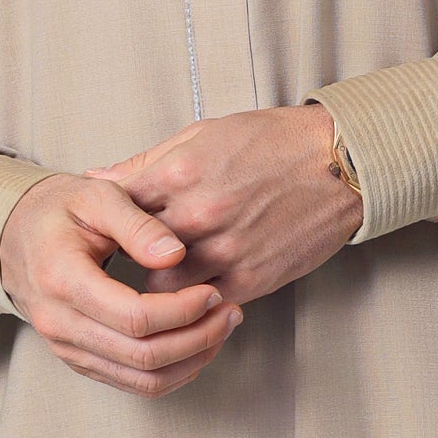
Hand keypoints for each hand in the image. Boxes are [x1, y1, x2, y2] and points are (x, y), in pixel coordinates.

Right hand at [0, 173, 244, 396]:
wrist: (14, 236)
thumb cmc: (60, 210)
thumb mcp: (97, 196)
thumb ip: (138, 224)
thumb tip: (176, 256)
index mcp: (63, 279)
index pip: (135, 317)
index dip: (184, 310)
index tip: (212, 290)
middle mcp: (60, 324)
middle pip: (144, 357)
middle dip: (199, 338)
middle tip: (230, 311)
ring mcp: (68, 348)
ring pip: (143, 380)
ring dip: (192, 360)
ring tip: (221, 328)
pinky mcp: (80, 360)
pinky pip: (133, 384)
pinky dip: (174, 372)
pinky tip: (198, 344)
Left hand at [83, 104, 362, 307]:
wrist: (340, 164)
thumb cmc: (273, 142)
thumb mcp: (203, 134)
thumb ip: (148, 162)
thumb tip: (98, 177)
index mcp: (180, 173)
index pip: (116, 208)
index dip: (108, 220)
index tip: (109, 225)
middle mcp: (198, 214)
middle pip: (132, 254)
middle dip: (129, 255)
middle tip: (131, 254)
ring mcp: (224, 250)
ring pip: (161, 288)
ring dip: (160, 281)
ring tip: (168, 269)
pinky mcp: (251, 279)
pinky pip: (203, 303)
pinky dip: (196, 297)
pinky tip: (199, 283)